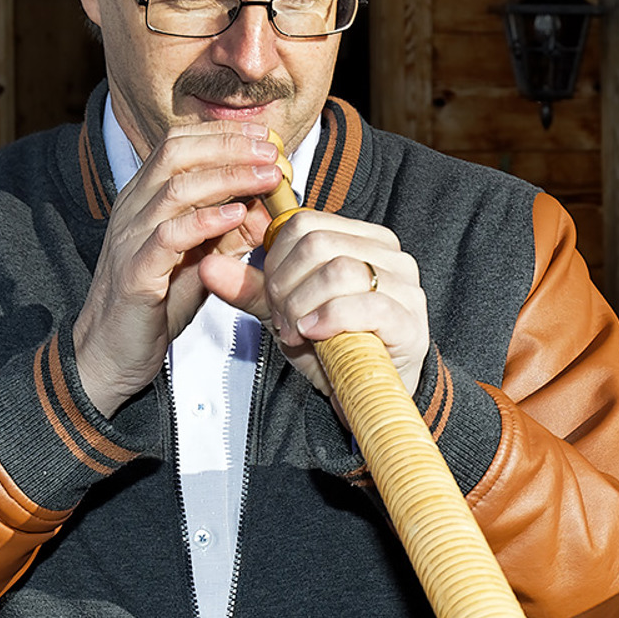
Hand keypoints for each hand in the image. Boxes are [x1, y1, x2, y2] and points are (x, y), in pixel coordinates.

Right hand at [72, 122, 279, 415]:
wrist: (111, 353)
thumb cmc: (158, 302)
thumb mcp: (201, 259)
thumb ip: (229, 232)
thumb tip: (267, 209)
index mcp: (145, 198)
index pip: (179, 144)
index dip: (224, 134)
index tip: (267, 137)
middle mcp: (133, 209)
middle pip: (177, 154)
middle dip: (230, 146)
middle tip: (273, 151)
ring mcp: (130, 238)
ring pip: (175, 189)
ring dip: (228, 177)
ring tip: (266, 176)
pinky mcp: (135, 273)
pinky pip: (168, 236)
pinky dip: (205, 221)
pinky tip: (237, 215)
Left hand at [200, 208, 429, 413]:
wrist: (368, 395)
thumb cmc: (335, 347)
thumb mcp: (286, 311)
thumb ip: (252, 288)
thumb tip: (209, 265)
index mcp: (362, 239)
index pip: (306, 222)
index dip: (275, 258)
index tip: (273, 294)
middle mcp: (389, 254)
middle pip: (318, 243)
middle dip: (285, 284)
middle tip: (282, 318)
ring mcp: (404, 285)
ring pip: (338, 270)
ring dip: (304, 304)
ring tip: (298, 330)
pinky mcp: (409, 319)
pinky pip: (362, 305)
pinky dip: (329, 319)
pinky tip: (316, 333)